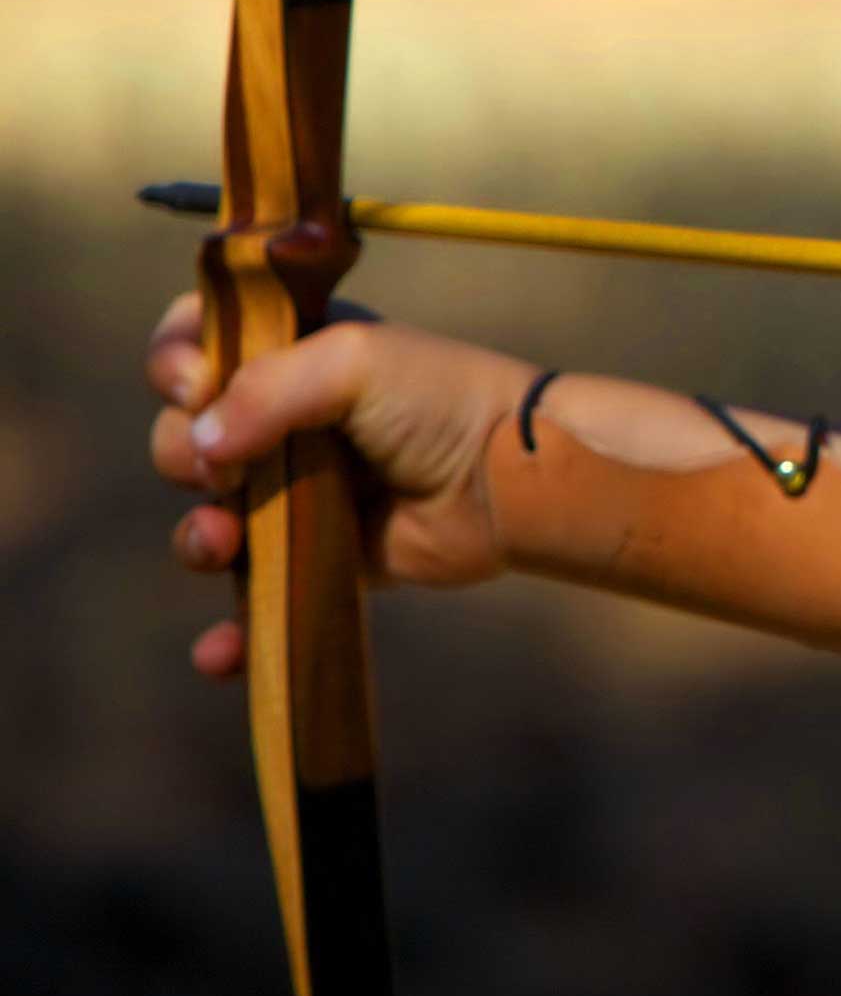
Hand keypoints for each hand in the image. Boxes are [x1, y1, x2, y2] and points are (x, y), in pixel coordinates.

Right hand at [146, 292, 535, 679]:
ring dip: (197, 537)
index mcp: (290, 353)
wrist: (512, 479)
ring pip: (207, 517)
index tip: (193, 384)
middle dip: (181, 453)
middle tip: (224, 470)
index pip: (195, 343)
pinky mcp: (318, 556)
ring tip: (224, 541)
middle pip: (184, 436)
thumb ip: (265, 389)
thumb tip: (201, 443)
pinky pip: (256, 596)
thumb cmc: (443, 401)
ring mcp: (296, 491)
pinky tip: (221, 652)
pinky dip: (231, 630)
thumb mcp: (354, 363)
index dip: (175, 364)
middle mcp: (284, 419)